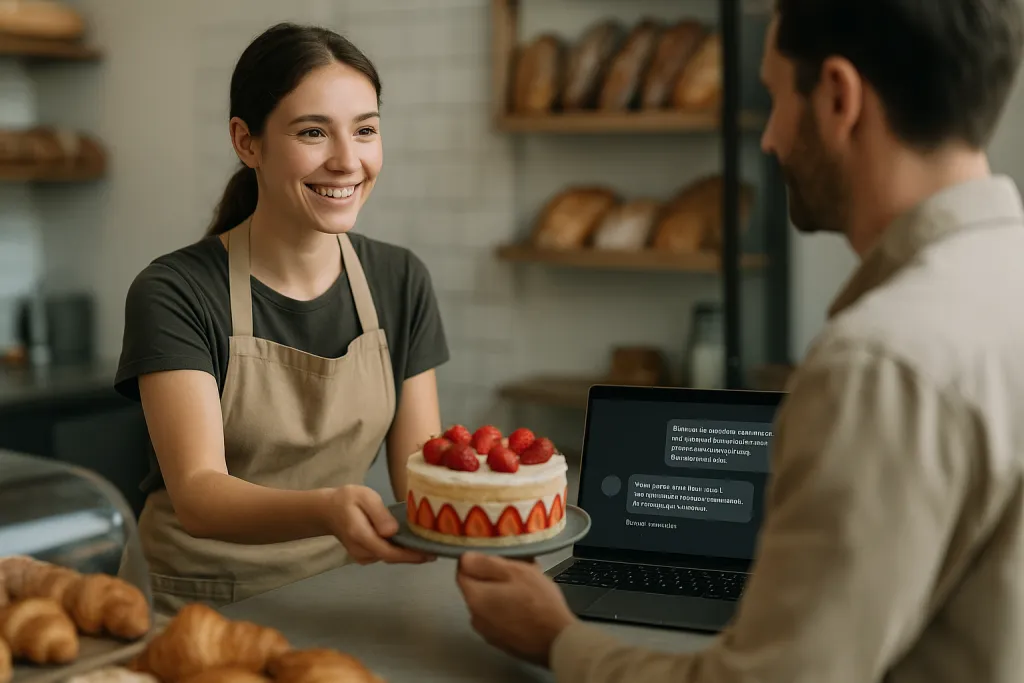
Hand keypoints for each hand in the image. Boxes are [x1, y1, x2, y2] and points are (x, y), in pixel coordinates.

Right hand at [323, 485, 433, 564]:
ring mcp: (362, 556)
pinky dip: (400, 552)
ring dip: (408, 554)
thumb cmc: (347, 500)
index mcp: (361, 535)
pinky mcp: (365, 556)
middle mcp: (361, 551)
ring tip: (428, 544)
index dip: (410, 555)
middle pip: (392, 558)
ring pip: (390, 558)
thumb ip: (379, 513)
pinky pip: (385, 555)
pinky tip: (413, 544)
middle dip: (414, 556)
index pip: (389, 552)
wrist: (328, 511)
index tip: (430, 553)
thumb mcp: (364, 497)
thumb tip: (393, 531)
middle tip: (436, 549)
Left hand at [456, 552, 576, 666]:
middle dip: (494, 577)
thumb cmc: (538, 602)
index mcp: (475, 597)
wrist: (557, 640)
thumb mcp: (515, 572)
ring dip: (502, 594)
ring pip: (490, 603)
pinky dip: (508, 610)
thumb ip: (486, 563)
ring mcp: (488, 633)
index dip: (477, 560)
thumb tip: (464, 558)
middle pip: (477, 588)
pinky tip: (528, 608)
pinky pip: (499, 618)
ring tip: (527, 589)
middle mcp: (475, 617)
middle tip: (518, 572)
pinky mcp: (501, 642)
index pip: (462, 572)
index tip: (496, 557)